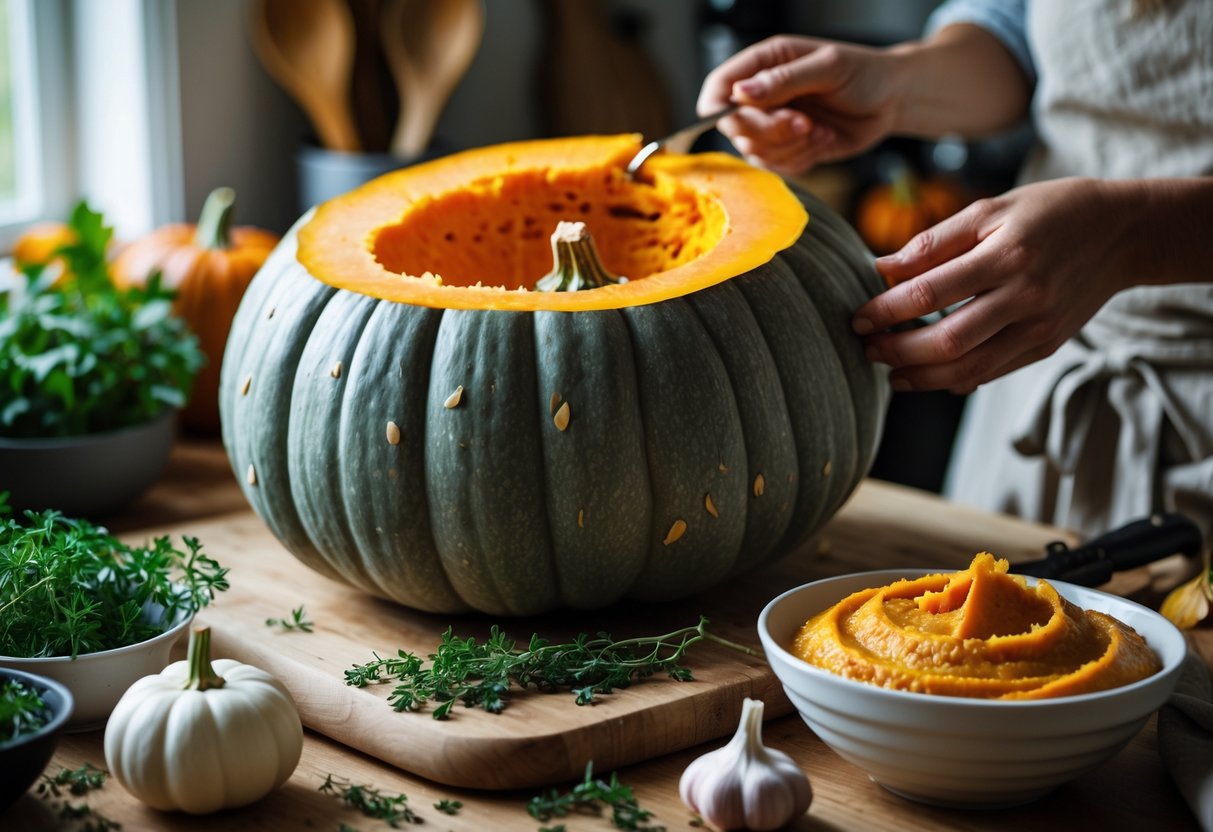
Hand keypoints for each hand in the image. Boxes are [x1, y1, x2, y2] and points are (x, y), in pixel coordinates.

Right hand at [697, 35, 902, 175]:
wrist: (892, 100)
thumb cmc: (865, 73)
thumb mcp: (828, 67)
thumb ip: (783, 80)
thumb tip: (741, 92)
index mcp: (765, 63)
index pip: (719, 86)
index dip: (719, 108)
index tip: (741, 121)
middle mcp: (763, 95)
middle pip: (735, 127)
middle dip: (770, 132)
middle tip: (804, 123)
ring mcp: (773, 124)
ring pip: (755, 152)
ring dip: (790, 147)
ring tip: (820, 129)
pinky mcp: (788, 148)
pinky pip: (777, 167)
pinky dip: (801, 159)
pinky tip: (823, 139)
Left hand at [852, 178, 1134, 393]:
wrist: (1122, 233)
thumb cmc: (1048, 212)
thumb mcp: (991, 210)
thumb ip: (933, 242)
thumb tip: (880, 267)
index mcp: (1007, 255)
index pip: (931, 292)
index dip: (887, 310)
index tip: (857, 318)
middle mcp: (1025, 297)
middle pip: (947, 341)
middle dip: (898, 350)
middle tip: (867, 348)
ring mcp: (1038, 328)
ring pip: (968, 368)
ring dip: (920, 376)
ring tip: (889, 370)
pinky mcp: (1046, 346)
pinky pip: (990, 373)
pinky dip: (953, 380)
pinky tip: (926, 375)